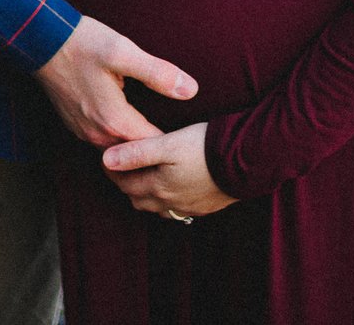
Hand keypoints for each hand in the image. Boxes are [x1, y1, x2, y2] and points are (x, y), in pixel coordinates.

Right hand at [35, 15, 197, 147]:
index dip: (172, 144)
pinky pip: (103, 141)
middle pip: (134, 154)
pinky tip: (132, 128)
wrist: (40, 40)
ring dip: (136, 147)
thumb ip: (157, 73)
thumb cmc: (83, 43)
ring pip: (117, 150)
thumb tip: (190, 90)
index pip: (152, 146)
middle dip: (156, 152)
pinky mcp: (75, 124)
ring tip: (161, 142)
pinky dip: (119, 141)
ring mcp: (82, 131)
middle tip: (181, 146)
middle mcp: (96, 133)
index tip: (191, 138)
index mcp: (113, 120)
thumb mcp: (124, 52)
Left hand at [102, 123, 236, 219]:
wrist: (248, 160)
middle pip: (139, 199)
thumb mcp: (168, 144)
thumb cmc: (205, 148)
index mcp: (158, 187)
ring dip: (149, 195)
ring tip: (147, 178)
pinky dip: (170, 199)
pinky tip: (176, 188)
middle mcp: (171, 202)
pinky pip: (180, 208)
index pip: (125, 184)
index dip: (112, 171)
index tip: (105, 158)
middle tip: (123, 168)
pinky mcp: (207, 206)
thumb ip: (137, 153)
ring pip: (159, 207)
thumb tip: (106, 159)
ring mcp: (190, 207)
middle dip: (128, 185)